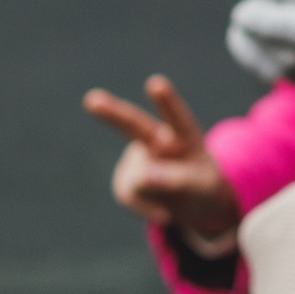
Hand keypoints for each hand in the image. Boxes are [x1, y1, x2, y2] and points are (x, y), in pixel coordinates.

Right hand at [82, 74, 238, 248]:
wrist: (194, 204)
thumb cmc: (203, 187)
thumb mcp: (203, 188)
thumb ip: (178, 180)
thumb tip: (142, 178)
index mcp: (184, 136)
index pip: (178, 118)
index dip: (167, 101)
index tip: (156, 83)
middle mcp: (158, 140)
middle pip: (133, 125)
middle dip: (112, 113)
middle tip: (91, 99)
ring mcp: (139, 158)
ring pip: (137, 179)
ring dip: (153, 195)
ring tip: (175, 199)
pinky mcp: (126, 179)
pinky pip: (130, 196)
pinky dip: (146, 208)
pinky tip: (161, 210)